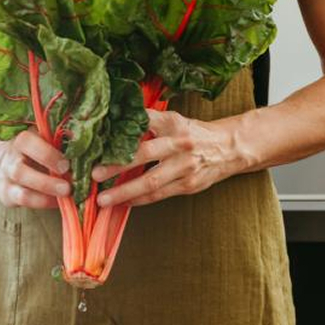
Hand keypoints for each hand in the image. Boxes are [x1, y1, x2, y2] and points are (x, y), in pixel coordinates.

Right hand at [0, 130, 71, 208]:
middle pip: (20, 172)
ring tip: (65, 196)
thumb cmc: (32, 147)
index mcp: (20, 141)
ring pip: (21, 193)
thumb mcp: (42, 137)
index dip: (47, 155)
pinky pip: (23, 203)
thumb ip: (58, 140)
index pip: (27, 144)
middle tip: (68, 187)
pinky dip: (43, 203)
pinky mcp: (7, 197)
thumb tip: (80, 141)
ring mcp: (5, 181)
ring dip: (45, 197)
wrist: (2, 160)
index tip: (66, 165)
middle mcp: (9, 160)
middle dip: (46, 182)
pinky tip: (58, 202)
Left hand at [91, 108, 236, 207]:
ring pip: (151, 181)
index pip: (146, 120)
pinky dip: (139, 200)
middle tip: (95, 174)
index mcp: (173, 123)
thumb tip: (115, 129)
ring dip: (125, 191)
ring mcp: (185, 166)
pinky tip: (123, 204)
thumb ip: (150, 124)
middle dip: (118, 165)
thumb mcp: (175, 121)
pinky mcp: (188, 184)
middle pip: (145, 153)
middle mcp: (179, 143)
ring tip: (104, 199)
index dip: (124, 127)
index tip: (100, 137)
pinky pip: (159, 195)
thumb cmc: (194, 134)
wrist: (229, 148)